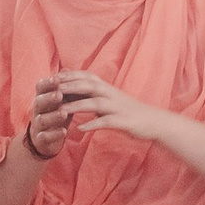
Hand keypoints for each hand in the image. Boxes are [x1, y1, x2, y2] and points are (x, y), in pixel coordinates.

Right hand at [20, 70, 74, 160]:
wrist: (44, 139)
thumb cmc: (54, 114)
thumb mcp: (59, 100)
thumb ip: (63, 87)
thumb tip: (67, 69)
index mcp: (41, 98)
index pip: (40, 88)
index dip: (47, 83)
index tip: (56, 79)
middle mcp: (36, 110)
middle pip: (39, 102)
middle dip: (48, 98)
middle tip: (59, 95)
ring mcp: (38, 125)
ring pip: (42, 119)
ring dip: (52, 116)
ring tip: (64, 113)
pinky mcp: (41, 139)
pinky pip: (45, 136)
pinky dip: (54, 134)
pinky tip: (64, 131)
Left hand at [55, 70, 171, 143]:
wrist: (153, 121)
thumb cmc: (127, 110)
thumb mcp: (108, 97)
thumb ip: (91, 91)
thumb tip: (71, 83)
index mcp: (106, 88)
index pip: (85, 77)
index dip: (69, 76)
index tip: (51, 77)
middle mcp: (111, 94)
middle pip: (88, 86)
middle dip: (69, 86)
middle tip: (51, 89)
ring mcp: (117, 107)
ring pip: (95, 103)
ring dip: (77, 106)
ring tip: (61, 111)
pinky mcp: (122, 121)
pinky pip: (106, 122)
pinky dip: (93, 124)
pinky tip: (80, 128)